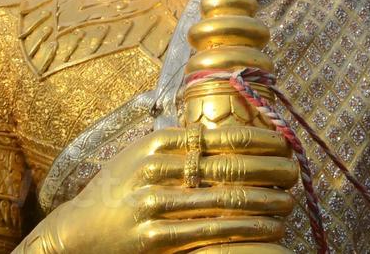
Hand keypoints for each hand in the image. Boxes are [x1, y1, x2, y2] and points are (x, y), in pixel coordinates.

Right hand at [17, 125, 297, 253]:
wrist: (76, 233)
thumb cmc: (114, 192)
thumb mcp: (137, 157)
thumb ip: (173, 144)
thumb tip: (213, 133)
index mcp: (154, 145)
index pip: (215, 136)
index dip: (253, 139)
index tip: (281, 142)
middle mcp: (153, 169)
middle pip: (224, 165)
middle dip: (266, 167)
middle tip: (293, 170)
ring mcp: (153, 204)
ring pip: (222, 200)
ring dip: (262, 201)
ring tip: (287, 200)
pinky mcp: (155, 237)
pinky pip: (210, 232)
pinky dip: (244, 229)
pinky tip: (267, 229)